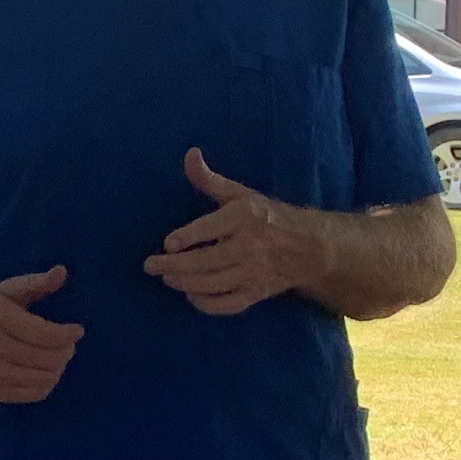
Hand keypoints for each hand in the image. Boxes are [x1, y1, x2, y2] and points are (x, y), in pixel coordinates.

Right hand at [0, 265, 82, 404]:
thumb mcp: (7, 291)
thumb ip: (36, 283)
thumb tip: (62, 272)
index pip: (45, 333)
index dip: (67, 334)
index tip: (77, 331)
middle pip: (48, 357)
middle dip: (66, 351)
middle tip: (67, 345)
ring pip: (45, 378)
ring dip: (59, 368)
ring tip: (57, 358)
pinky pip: (35, 393)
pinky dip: (47, 383)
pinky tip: (45, 372)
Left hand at [145, 150, 325, 316]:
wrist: (309, 247)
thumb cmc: (268, 216)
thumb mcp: (241, 194)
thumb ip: (210, 179)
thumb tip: (189, 154)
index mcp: (245, 217)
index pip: (212, 228)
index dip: (188, 237)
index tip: (167, 243)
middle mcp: (249, 246)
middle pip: (207, 261)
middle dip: (175, 266)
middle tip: (151, 265)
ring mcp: (253, 273)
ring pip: (213, 284)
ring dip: (185, 283)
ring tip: (167, 278)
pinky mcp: (256, 293)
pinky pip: (227, 305)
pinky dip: (206, 304)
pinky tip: (190, 294)